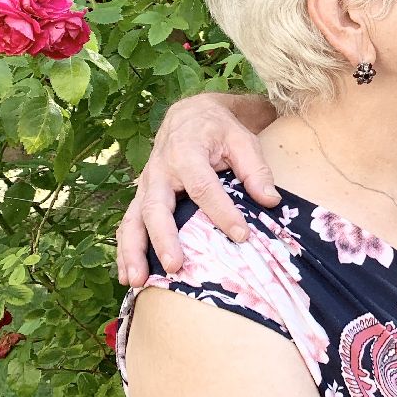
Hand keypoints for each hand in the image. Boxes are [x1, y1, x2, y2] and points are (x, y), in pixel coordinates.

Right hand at [116, 94, 280, 284]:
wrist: (189, 115)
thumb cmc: (219, 130)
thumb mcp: (242, 140)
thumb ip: (255, 169)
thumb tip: (271, 200)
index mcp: (187, 153)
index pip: (204, 187)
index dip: (222, 212)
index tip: (241, 236)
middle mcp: (160, 170)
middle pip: (156, 207)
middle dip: (164, 239)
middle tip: (175, 266)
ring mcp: (146, 185)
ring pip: (133, 220)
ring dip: (133, 252)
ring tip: (137, 281)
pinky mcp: (141, 197)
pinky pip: (128, 225)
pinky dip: (125, 251)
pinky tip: (126, 277)